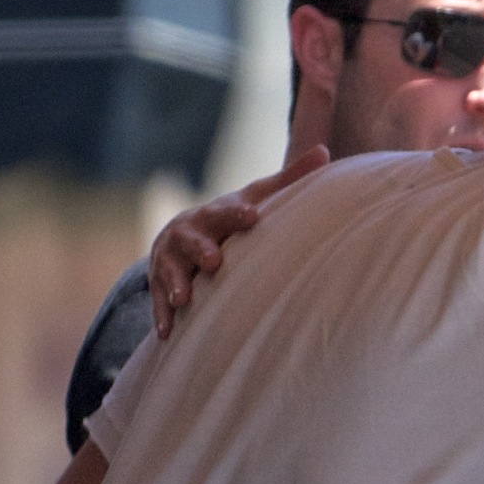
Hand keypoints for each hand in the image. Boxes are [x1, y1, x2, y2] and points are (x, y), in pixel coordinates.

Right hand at [148, 150, 328, 337]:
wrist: (181, 235)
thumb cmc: (230, 219)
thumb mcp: (255, 198)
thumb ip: (289, 179)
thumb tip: (325, 151)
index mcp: (215, 214)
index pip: (226, 211)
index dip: (237, 215)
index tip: (252, 217)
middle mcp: (189, 232)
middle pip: (193, 238)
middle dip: (200, 249)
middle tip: (213, 261)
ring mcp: (171, 257)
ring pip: (170, 269)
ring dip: (176, 283)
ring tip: (183, 299)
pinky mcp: (159, 281)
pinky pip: (158, 298)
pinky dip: (161, 314)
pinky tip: (168, 331)